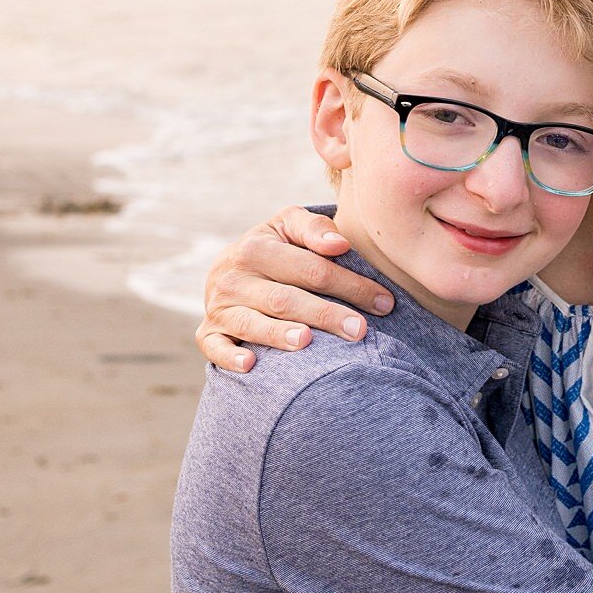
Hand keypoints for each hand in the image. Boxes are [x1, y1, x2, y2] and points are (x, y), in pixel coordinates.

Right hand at [196, 207, 393, 370]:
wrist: (228, 269)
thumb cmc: (274, 249)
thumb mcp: (290, 227)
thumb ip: (315, 229)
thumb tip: (340, 245)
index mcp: (256, 248)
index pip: (311, 269)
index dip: (349, 285)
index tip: (384, 303)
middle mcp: (234, 278)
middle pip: (285, 299)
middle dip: (325, 314)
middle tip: (359, 330)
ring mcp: (220, 308)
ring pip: (252, 323)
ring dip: (279, 334)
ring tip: (307, 341)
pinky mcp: (208, 334)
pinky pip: (215, 348)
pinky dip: (230, 357)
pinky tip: (251, 365)